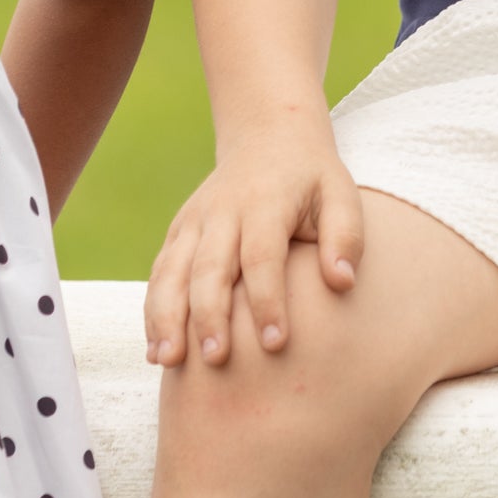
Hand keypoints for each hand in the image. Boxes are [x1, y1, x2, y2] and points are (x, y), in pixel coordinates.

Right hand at [144, 114, 364, 367]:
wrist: (268, 136)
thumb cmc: (311, 178)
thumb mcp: (340, 193)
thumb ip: (345, 236)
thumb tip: (343, 283)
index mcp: (266, 201)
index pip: (262, 255)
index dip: (267, 300)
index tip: (276, 343)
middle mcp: (222, 211)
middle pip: (210, 267)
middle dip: (210, 315)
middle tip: (216, 359)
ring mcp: (194, 221)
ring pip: (173, 272)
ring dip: (167, 317)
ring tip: (168, 361)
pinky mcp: (178, 232)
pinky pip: (160, 274)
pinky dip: (153, 312)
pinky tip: (155, 351)